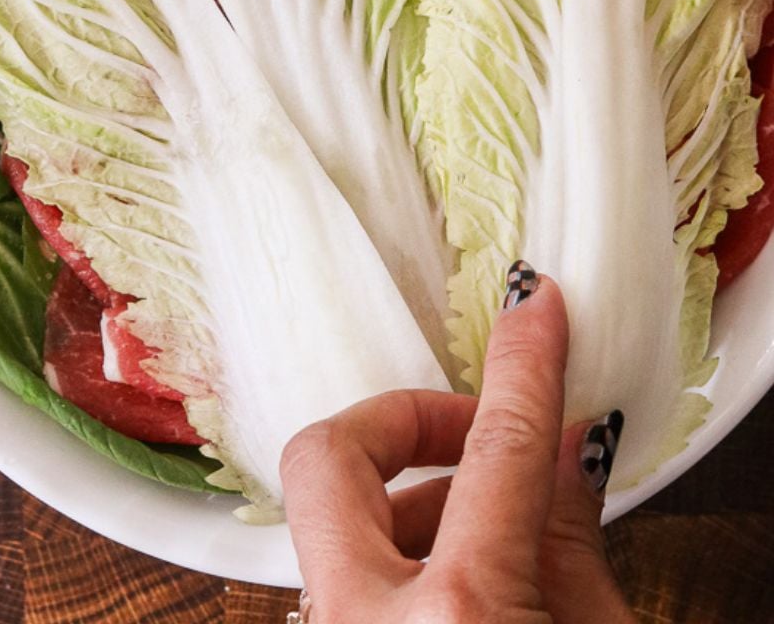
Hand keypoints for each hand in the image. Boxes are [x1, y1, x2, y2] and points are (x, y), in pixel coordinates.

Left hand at [281, 265, 632, 622]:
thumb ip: (574, 546)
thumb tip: (565, 450)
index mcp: (455, 618)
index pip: (496, 454)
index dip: (525, 368)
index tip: (535, 310)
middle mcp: (365, 622)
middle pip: (331, 453)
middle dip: (405, 420)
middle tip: (479, 432)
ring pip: (327, 516)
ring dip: (407, 498)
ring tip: (502, 531)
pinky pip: (339, 570)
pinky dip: (394, 550)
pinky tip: (466, 572)